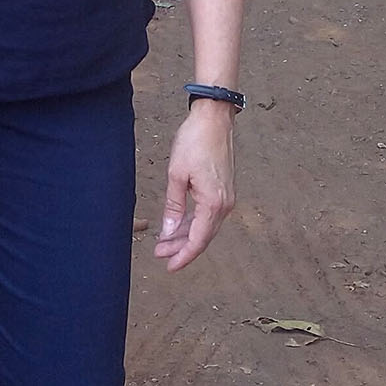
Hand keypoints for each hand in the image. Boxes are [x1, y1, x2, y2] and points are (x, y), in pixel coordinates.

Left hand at [155, 99, 236, 271]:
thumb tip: (168, 232)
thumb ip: (173, 206)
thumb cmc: (195, 141)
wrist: (214, 119)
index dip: (183, 256)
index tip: (169, 267)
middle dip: (181, 248)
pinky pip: (208, 214)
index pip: (198, 240)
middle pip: (203, 236)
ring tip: (165, 243)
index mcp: (213, 203)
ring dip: (186, 236)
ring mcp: (226, 197)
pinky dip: (194, 223)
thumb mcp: (176, 175)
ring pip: (206, 226)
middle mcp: (224, 204)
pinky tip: (179, 226)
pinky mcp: (223, 190)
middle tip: (159, 254)